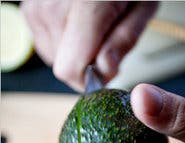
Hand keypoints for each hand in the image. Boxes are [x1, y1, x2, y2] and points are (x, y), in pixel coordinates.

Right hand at [21, 1, 157, 90]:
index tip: (108, 72)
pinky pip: (47, 44)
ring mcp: (37, 7)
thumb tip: (104, 71)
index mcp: (85, 5)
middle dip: (89, 63)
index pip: (70, 68)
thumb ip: (124, 40)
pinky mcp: (30, 9)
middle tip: (107, 38)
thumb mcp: (143, 7)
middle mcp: (52, 6)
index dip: (91, 80)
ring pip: (54, 57)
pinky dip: (65, 42)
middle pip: (63, 66)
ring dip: (77, 52)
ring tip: (94, 26)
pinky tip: (79, 23)